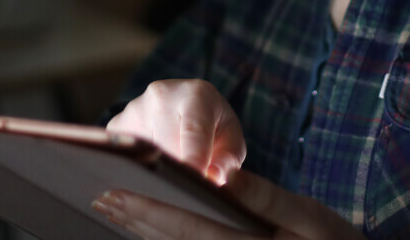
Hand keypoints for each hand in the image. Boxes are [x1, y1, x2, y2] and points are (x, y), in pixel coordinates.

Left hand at [92, 170, 364, 239]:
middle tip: (101, 200)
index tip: (115, 194)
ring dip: (144, 234)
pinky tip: (150, 230)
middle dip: (135, 222)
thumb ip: (265, 197)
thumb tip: (223, 175)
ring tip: (116, 213)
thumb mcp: (309, 215)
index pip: (187, 229)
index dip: (148, 211)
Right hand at [107, 79, 245, 183]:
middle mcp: (161, 94)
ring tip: (172, 171)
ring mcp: (134, 108)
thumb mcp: (231, 142)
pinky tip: (152, 166)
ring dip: (158, 170)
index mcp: (197, 94)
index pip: (194, 132)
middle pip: (166, 148)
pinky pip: (125, 156)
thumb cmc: (213, 128)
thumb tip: (212, 178)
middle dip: (178, 172)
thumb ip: (228, 161)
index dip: (194, 159)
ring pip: (144, 154)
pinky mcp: (116, 125)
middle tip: (188, 186)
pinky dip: (140, 168)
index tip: (195, 180)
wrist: (187, 106)